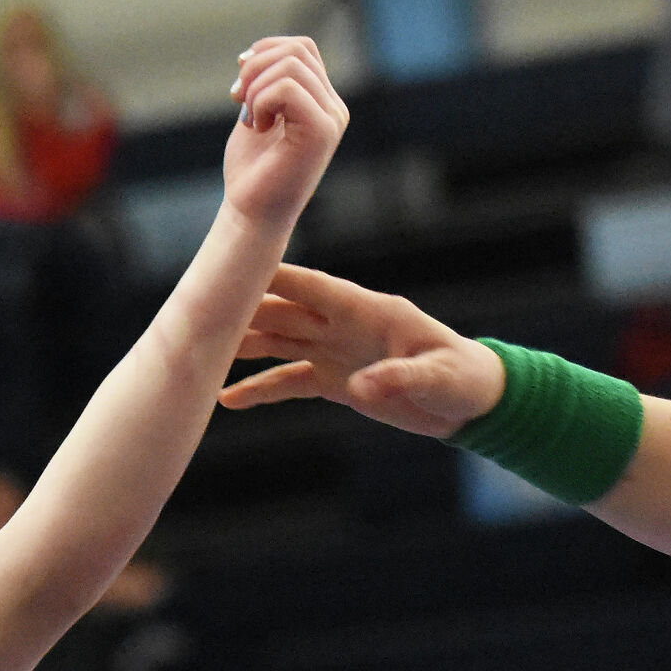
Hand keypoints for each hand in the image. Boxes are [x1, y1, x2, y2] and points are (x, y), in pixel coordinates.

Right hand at [219, 264, 506, 433]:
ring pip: (279, 342)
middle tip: (201, 313)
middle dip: (245, 311)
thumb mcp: (440, 380)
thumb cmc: (463, 380)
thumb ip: (402, 378)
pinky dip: (258, 389)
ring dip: (243, 345)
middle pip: (286, 313)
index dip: (279, 279)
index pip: (317, 289)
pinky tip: (227, 399)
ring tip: (201, 350)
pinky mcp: (333, 379)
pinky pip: (288, 380)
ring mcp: (335, 350)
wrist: (470, 402)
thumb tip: (362, 388)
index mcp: (371, 312)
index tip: (240, 269)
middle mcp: (344, 326)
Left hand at [223, 38, 349, 228]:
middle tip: (236, 99)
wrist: (251, 215)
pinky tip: (256, 127)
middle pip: (298, 50)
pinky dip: (261, 102)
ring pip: (291, 65)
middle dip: (256, 67)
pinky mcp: (322, 132)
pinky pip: (288, 89)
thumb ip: (264, 83)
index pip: (302, 48)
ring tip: (249, 118)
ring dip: (255, 87)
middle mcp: (333, 108)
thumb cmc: (252, 173)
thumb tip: (253, 52)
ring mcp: (331, 119)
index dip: (265, 51)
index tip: (238, 85)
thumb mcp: (256, 115)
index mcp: (321, 101)